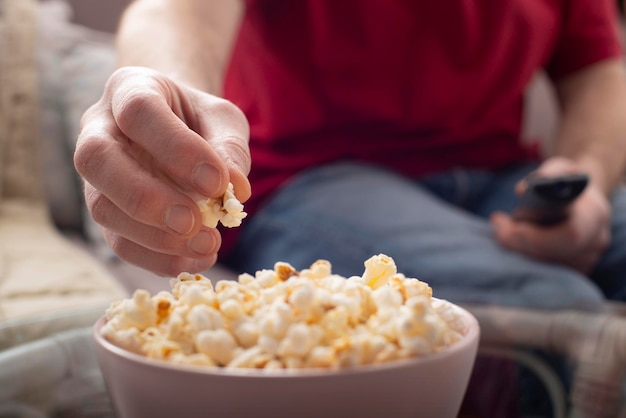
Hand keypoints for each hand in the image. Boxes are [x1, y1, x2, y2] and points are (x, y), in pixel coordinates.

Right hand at [74, 67, 250, 275]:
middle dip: (148, 198)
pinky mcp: (107, 210)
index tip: (217, 182)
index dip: (176, 148)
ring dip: (155, 237)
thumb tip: (235, 191)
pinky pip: (118, 241)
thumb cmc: (200, 120)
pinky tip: (195, 259)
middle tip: (195, 222)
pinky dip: (157, 257)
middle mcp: (98, 128)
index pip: (138, 111)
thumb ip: (230, 148)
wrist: (178, 128)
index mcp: (129, 88)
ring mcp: (96, 174)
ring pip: (103, 208)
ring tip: (206, 245)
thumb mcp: (223, 119)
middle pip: (98, 160)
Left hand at [490, 157, 610, 273]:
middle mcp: (595, 242)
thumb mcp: (557, 169)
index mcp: (594, 215)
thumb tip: (522, 191)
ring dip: (514, 251)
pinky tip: (511, 242)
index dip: (532, 235)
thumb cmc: (565, 180)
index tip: (502, 220)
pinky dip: (520, 259)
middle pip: (549, 257)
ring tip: (503, 227)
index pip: (569, 235)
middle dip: (514, 243)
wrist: (581, 197)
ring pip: (542, 269)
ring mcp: (585, 261)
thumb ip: (543, 175)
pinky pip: (541, 273)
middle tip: (497, 223)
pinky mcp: (572, 271)